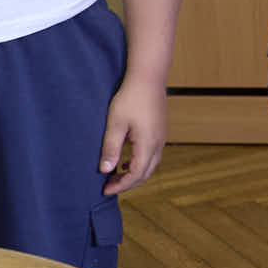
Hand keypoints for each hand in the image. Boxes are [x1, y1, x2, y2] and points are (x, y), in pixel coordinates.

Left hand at [99, 72, 168, 195]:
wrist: (148, 78)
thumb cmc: (130, 98)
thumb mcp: (115, 124)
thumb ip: (110, 149)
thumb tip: (105, 171)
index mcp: (148, 144)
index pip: (136, 174)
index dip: (121, 185)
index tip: (105, 190)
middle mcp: (158, 144)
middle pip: (145, 173)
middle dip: (127, 183)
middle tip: (108, 186)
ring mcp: (161, 138)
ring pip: (150, 165)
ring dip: (134, 174)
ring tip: (116, 175)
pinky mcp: (160, 132)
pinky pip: (152, 155)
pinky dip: (140, 163)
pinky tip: (127, 160)